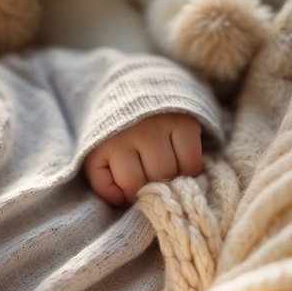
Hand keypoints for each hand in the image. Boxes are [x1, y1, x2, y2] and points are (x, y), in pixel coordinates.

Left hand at [84, 113, 202, 205]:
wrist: (133, 89)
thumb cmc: (115, 136)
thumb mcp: (99, 157)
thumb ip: (104, 182)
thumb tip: (121, 201)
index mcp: (106, 145)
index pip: (128, 185)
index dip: (133, 195)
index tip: (134, 191)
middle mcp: (132, 134)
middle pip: (152, 180)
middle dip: (153, 187)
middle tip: (152, 180)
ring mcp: (158, 126)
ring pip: (172, 173)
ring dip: (172, 179)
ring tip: (167, 171)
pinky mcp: (183, 122)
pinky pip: (192, 160)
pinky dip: (190, 168)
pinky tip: (181, 162)